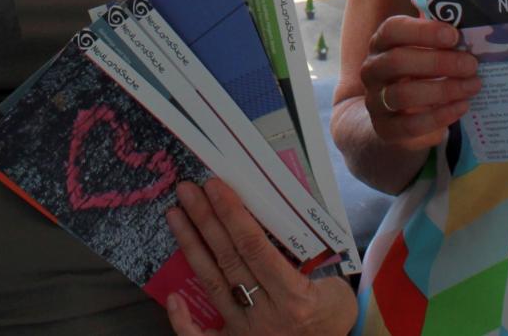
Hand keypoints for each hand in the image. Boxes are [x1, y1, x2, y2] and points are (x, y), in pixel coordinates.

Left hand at [163, 179, 355, 335]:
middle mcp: (266, 315)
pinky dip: (184, 322)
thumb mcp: (334, 286)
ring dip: (192, 247)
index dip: (233, 215)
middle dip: (206, 220)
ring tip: (176, 216)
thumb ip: (309, 257)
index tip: (215, 186)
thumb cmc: (332, 314)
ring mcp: (246, 333)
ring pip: (213, 284)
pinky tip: (173, 297)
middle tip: (188, 191)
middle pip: (229, 259)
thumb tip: (280, 217)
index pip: (255, 248)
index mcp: (294, 297)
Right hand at [357, 15, 480, 149]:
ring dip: (443, 90)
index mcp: (381, 43)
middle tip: (471, 65)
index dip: (423, 31)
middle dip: (438, 62)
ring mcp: (375, 101)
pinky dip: (440, 116)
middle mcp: (372, 70)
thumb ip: (439, 41)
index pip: (393, 29)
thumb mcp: (422, 53)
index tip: (454, 36)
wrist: (394, 117)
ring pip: (403, 94)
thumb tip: (469, 31)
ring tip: (472, 86)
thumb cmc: (416, 74)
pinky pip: (411, 124)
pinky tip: (462, 107)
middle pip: (397, 61)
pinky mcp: (385, 129)